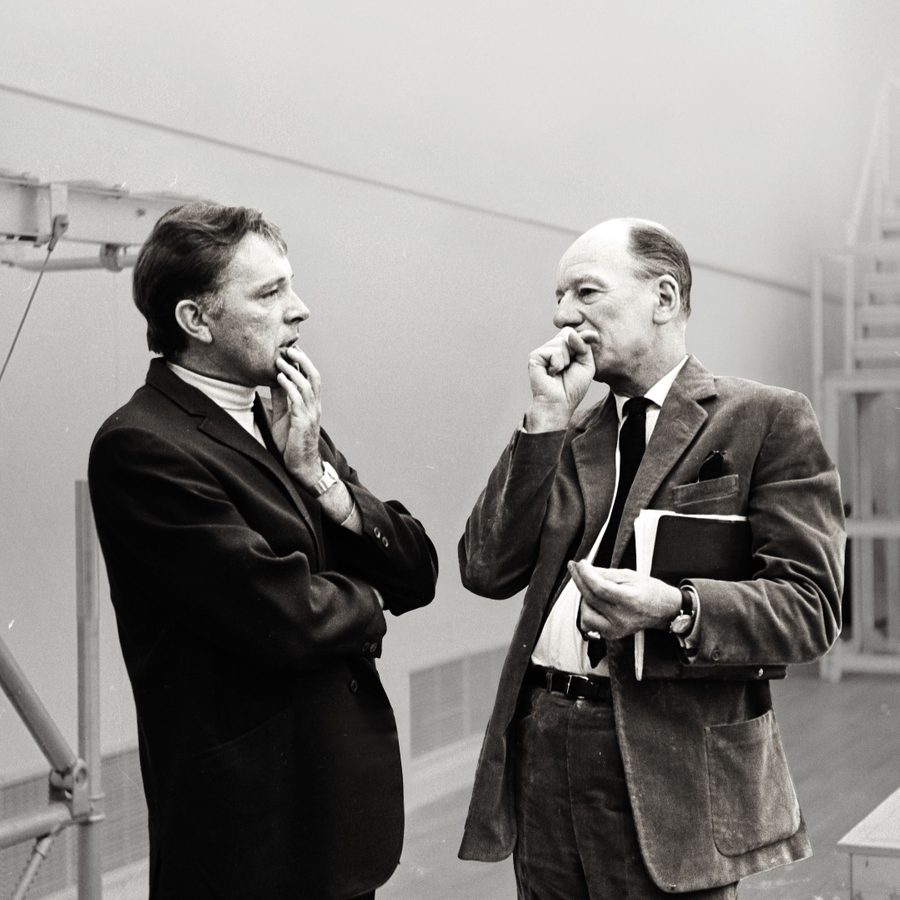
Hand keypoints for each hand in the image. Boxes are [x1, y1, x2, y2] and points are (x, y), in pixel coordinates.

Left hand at [271, 347, 323, 485]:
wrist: (301, 466)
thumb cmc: (291, 443)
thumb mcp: (283, 415)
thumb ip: (281, 398)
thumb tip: (275, 378)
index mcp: (311, 404)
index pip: (311, 377)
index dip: (303, 362)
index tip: (291, 349)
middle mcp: (314, 406)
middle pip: (314, 376)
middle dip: (303, 360)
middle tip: (289, 348)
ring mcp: (311, 413)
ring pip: (306, 384)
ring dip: (293, 370)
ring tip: (280, 360)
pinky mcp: (303, 421)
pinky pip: (297, 399)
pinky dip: (288, 386)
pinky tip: (279, 378)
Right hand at [525, 327, 598, 431]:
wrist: (559, 404)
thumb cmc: (572, 389)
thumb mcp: (587, 365)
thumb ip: (584, 346)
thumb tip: (571, 333)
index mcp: (564, 349)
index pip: (573, 332)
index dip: (584, 335)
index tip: (594, 338)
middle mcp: (552, 348)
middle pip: (568, 333)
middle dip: (575, 350)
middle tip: (569, 368)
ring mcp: (542, 352)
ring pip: (562, 342)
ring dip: (566, 360)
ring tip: (559, 372)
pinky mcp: (535, 356)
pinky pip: (553, 351)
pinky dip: (557, 364)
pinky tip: (551, 373)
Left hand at [569, 561, 681, 638]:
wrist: (664, 610)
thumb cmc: (649, 590)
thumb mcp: (630, 575)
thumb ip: (606, 573)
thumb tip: (585, 568)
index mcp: (629, 600)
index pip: (599, 588)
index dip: (586, 574)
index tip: (581, 564)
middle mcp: (622, 618)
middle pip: (591, 598)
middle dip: (580, 580)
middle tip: (576, 568)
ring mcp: (616, 629)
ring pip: (586, 614)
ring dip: (584, 598)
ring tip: (590, 587)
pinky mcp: (612, 634)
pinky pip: (590, 624)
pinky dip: (588, 611)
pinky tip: (593, 602)